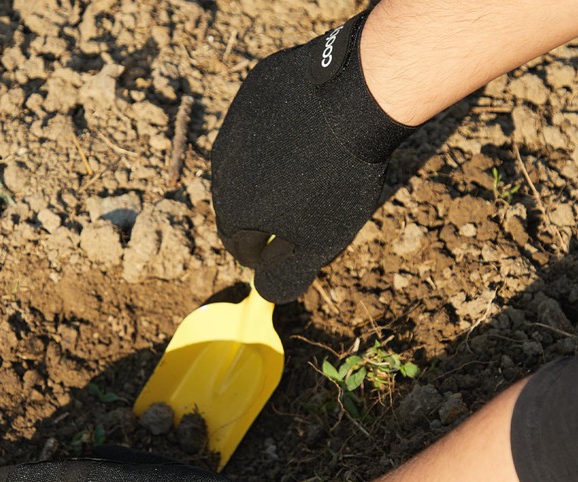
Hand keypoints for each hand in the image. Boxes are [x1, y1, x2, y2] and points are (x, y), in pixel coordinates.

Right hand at [211, 12, 414, 303]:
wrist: (355, 97)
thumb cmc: (337, 179)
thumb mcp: (318, 242)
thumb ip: (288, 273)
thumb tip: (265, 294)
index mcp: (234, 210)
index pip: (240, 245)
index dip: (262, 255)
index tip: (283, 254)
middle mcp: (222, 168)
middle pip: (236, 203)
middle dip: (260, 215)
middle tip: (294, 215)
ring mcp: (235, 125)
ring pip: (242, 161)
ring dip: (262, 174)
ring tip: (299, 174)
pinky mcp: (254, 90)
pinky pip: (257, 122)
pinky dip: (273, 134)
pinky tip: (304, 133)